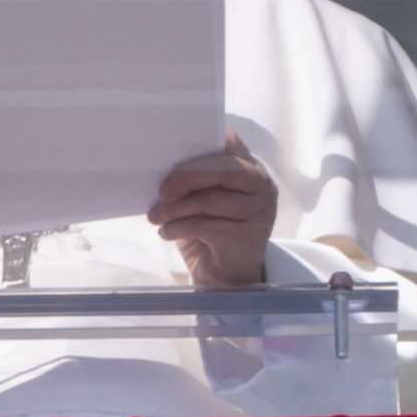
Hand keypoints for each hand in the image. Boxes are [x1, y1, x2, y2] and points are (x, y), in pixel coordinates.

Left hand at [148, 132, 276, 285]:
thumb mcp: (202, 200)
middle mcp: (261, 186)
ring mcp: (259, 212)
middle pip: (223, 169)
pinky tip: (166, 233)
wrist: (225, 277)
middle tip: (161, 191)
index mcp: (250, 168)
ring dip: (174, 209)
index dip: (205, 139)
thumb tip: (158, 164)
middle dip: (186, 176)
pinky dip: (178, 228)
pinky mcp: (248, 237)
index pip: (231, 142)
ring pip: (209, 200)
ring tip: (155, 217)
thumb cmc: (209, 231)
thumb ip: (195, 180)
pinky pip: (205, 226)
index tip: (174, 148)